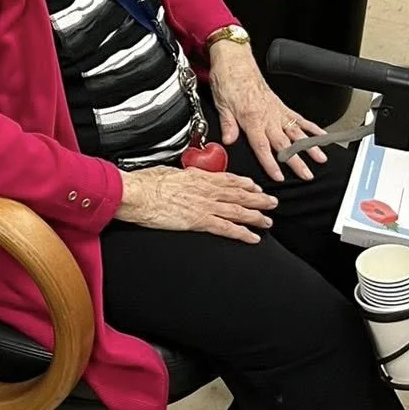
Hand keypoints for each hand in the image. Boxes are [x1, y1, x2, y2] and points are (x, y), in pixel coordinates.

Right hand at [115, 166, 276, 242]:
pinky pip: (227, 228)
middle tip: (272, 202)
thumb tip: (182, 179)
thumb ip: (181, 177)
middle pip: (239, 194)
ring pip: (238, 211)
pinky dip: (242, 233)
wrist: (136, 193)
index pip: (228, 179)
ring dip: (255, 216)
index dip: (245, 184)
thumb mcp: (167, 172)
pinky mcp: (200, 220)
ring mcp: (205, 205)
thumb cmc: (146, 183)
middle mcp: (206, 190)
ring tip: (267, 221)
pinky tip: (253, 237)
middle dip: (257, 199)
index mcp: (198, 177)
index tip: (255, 187)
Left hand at [207, 39, 327, 180]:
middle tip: (307, 174)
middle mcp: (267, 116)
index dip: (271, 163)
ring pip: (296, 132)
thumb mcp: (221, 104)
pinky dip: (312, 127)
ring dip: (309, 146)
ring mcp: (277, 111)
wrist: (235, 60)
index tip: (279, 176)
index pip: (262, 146)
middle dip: (296, 161)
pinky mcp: (282, 105)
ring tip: (321, 158)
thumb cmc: (227, 80)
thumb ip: (228, 125)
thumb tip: (228, 141)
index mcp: (251, 118)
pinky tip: (322, 135)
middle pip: (284, 144)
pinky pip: (299, 118)